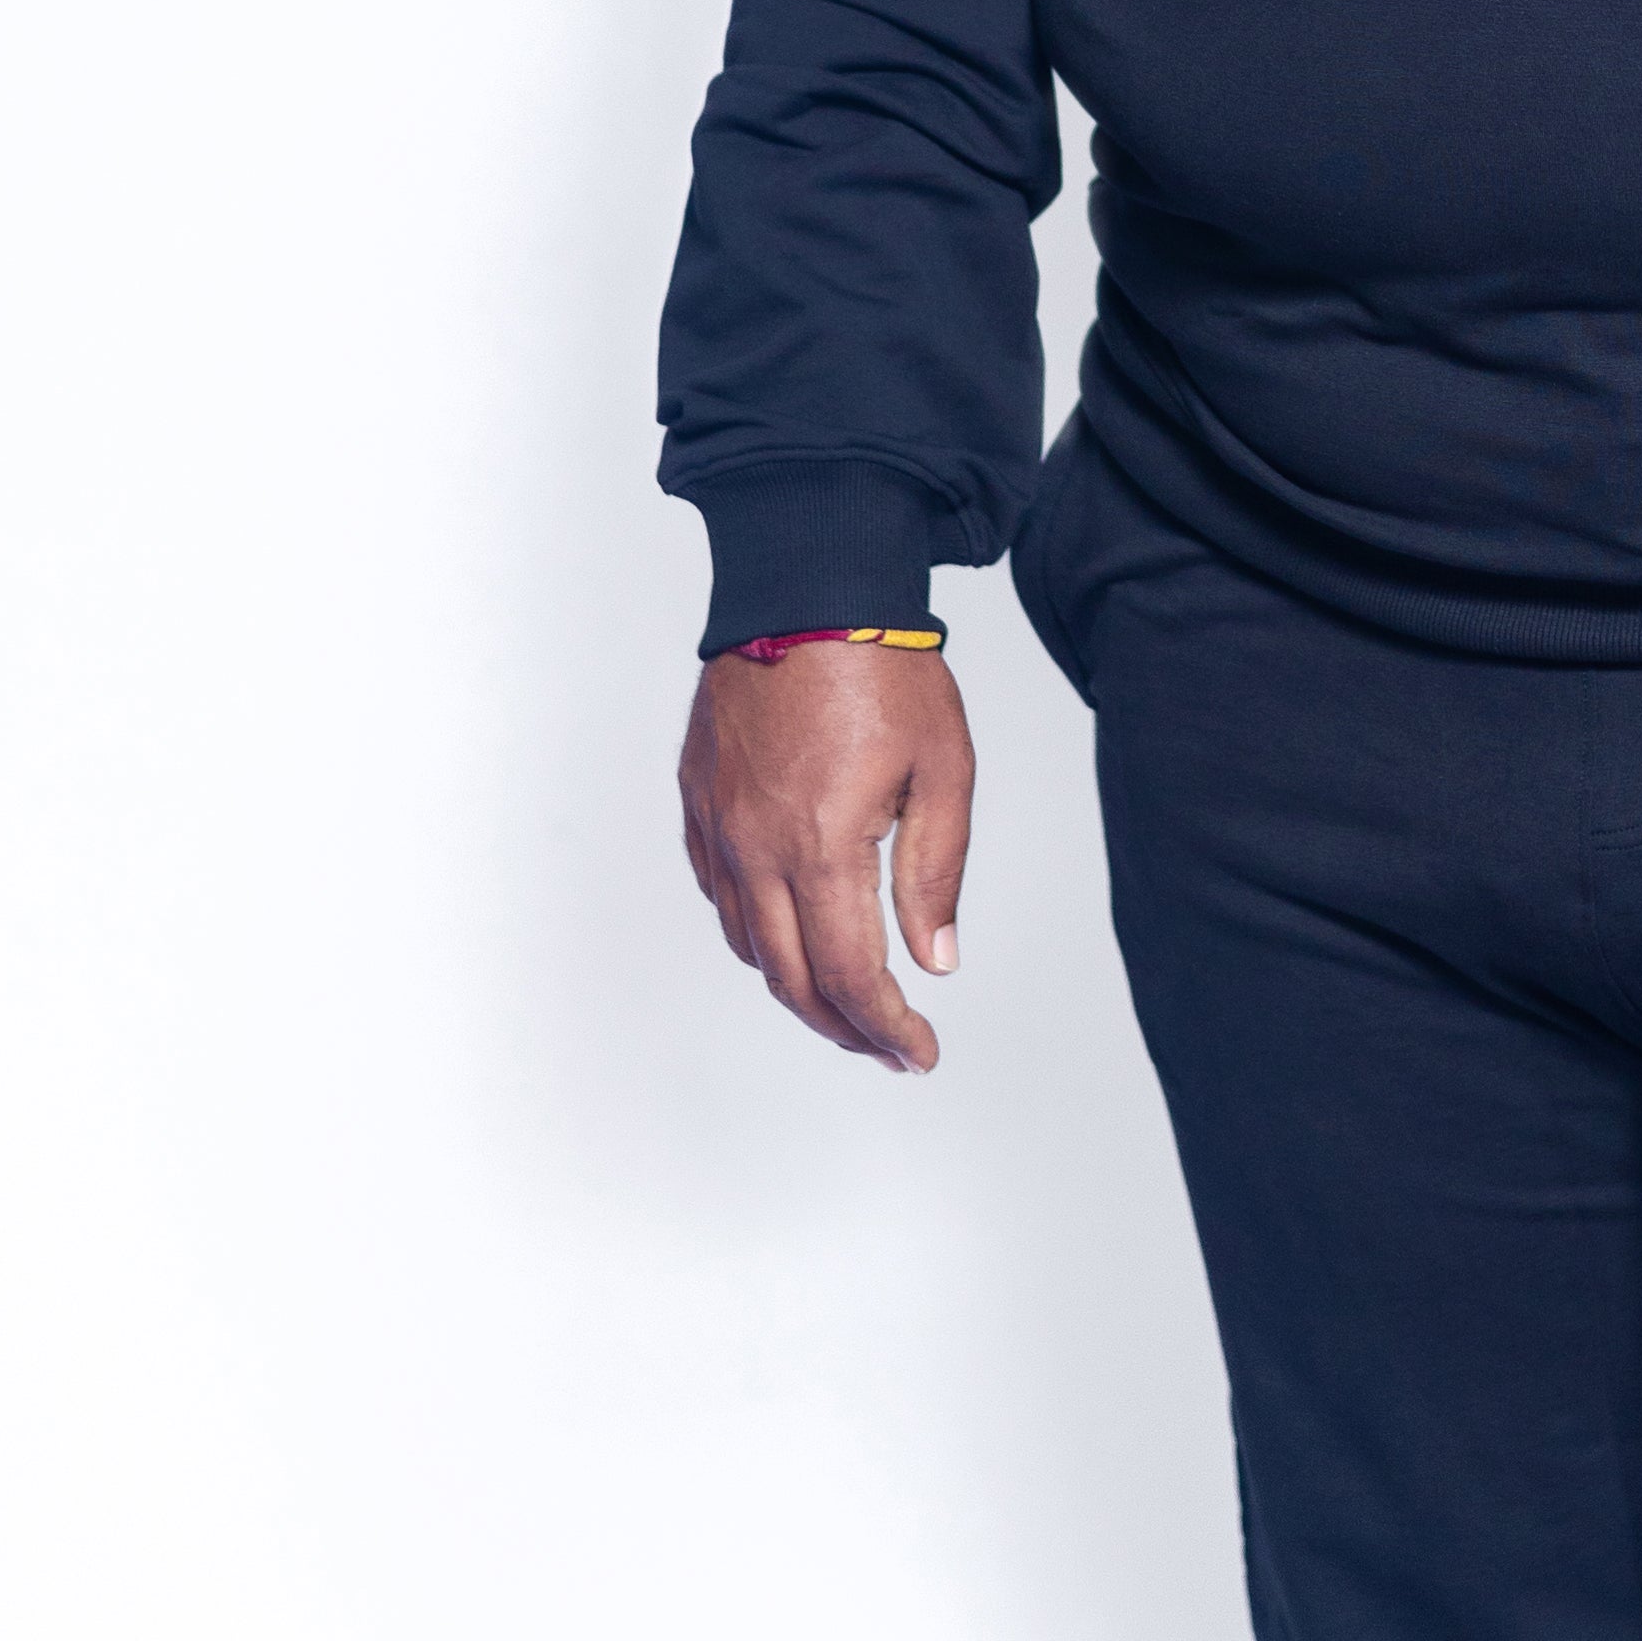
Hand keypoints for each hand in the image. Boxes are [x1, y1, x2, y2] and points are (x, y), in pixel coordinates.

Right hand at [677, 644, 975, 1069]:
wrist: (806, 587)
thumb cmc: (882, 668)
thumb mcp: (942, 770)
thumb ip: (935, 872)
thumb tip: (935, 959)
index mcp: (821, 846)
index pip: (850, 976)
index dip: (887, 1029)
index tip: (918, 1054)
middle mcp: (755, 849)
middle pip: (791, 980)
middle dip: (844, 1028)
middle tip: (888, 1047)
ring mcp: (718, 826)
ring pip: (747, 944)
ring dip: (797, 986)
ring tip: (847, 1000)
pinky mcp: (699, 801)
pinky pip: (718, 893)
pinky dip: (754, 932)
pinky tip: (789, 931)